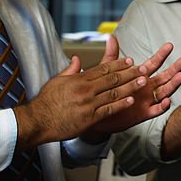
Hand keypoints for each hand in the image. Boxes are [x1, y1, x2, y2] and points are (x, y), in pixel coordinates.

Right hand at [15, 52, 150, 148]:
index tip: (130, 60)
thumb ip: (70, 70)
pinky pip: (109, 110)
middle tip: (143, 68)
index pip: (103, 69)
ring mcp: (88, 104)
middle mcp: (86, 90)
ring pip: (114, 93)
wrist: (37, 121)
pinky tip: (131, 100)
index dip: (118, 64)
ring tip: (143, 81)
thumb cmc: (45, 102)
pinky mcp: (89, 119)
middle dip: (130, 73)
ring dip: (130, 86)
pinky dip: (121, 104)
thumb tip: (77, 58)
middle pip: (112, 79)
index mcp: (79, 80)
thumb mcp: (56, 81)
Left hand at [82, 36, 180, 140]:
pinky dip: (163, 106)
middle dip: (175, 68)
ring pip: (164, 91)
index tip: (169, 45)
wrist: (98, 115)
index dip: (162, 55)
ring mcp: (147, 100)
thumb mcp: (108, 73)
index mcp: (139, 77)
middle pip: (165, 77)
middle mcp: (146, 88)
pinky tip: (167, 100)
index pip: (154, 63)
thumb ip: (112, 57)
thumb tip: (111, 37)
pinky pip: (156, 110)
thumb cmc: (104, 94)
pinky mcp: (143, 114)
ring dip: (173, 84)